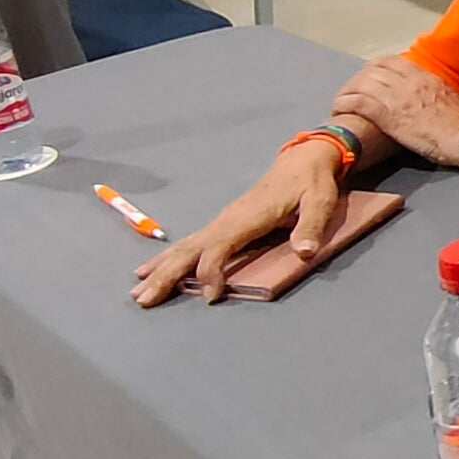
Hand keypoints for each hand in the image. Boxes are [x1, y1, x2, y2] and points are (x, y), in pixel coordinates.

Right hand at [133, 140, 345, 306]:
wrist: (303, 159)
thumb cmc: (311, 181)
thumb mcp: (319, 201)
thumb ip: (310, 227)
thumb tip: (303, 252)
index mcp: (248, 216)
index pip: (220, 246)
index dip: (212, 271)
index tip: (212, 296)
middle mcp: (228, 218)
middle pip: (191, 249)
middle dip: (167, 273)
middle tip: (143, 299)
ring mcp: (223, 220)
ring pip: (186, 247)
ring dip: (162, 268)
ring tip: (139, 290)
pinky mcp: (224, 224)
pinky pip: (193, 243)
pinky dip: (171, 258)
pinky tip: (155, 270)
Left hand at [327, 55, 458, 165]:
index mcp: (427, 79)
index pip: (393, 62)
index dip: (376, 68)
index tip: (369, 77)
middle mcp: (409, 83)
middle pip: (372, 70)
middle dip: (358, 79)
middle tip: (351, 90)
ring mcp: (398, 98)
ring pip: (362, 84)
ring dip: (347, 91)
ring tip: (340, 102)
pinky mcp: (389, 116)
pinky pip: (359, 103)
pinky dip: (346, 104)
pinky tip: (338, 110)